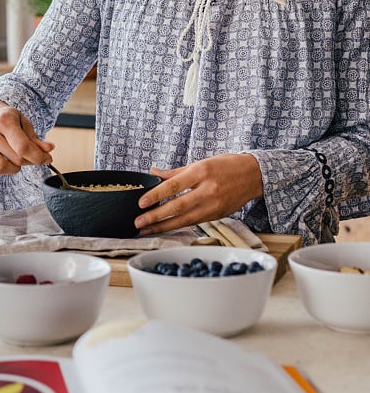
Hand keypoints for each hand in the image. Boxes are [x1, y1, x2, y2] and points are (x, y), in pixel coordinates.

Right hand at [0, 100, 54, 178]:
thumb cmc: (9, 120)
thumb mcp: (25, 123)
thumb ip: (36, 139)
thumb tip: (49, 150)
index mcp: (4, 121)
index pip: (23, 147)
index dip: (38, 157)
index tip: (46, 158)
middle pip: (15, 159)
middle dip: (29, 161)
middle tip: (31, 155)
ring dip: (12, 168)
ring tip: (15, 160)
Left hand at [134, 153, 262, 234]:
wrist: (254, 175)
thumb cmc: (226, 165)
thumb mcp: (200, 162)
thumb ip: (176, 172)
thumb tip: (153, 172)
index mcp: (202, 172)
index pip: (174, 185)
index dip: (156, 194)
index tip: (141, 202)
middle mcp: (208, 190)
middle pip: (177, 206)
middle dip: (156, 216)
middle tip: (138, 222)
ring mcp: (214, 205)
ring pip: (184, 219)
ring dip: (163, 226)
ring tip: (146, 230)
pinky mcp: (217, 215)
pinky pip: (193, 222)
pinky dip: (177, 226)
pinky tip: (164, 228)